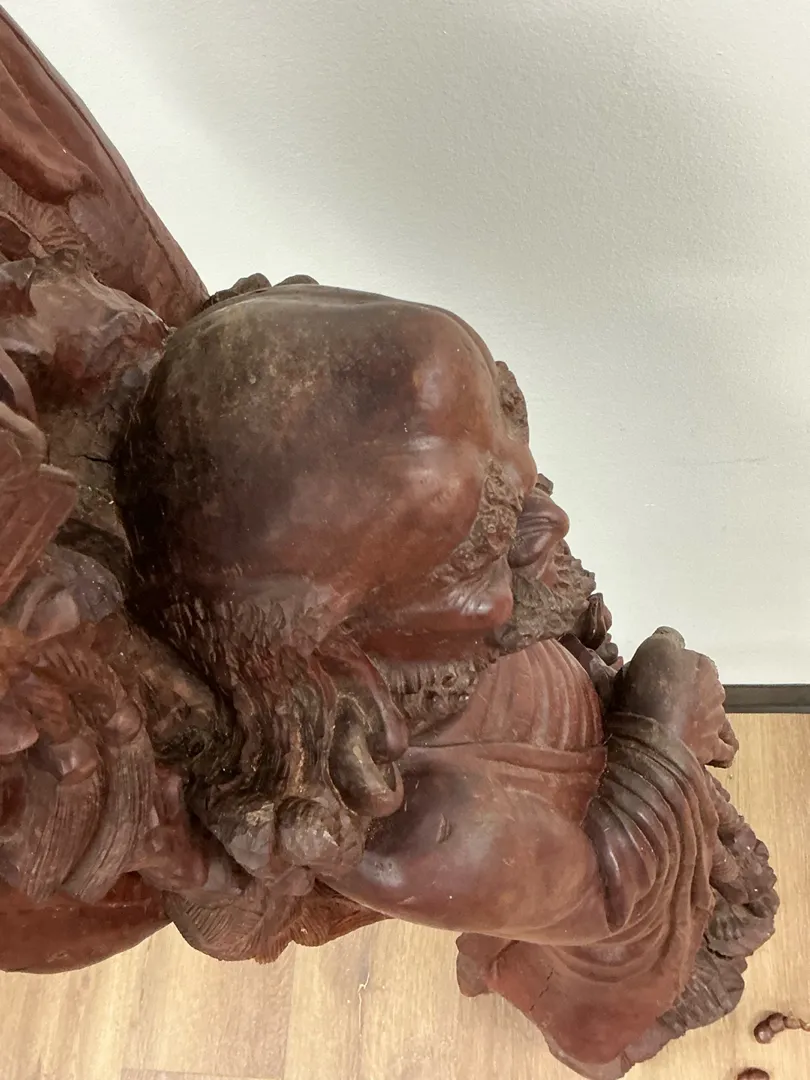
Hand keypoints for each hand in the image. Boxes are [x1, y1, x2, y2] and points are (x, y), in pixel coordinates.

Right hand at [614, 627, 736, 766]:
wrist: (652, 737)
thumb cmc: (649, 691)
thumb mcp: (652, 649)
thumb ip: (665, 639)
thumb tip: (669, 638)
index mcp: (702, 664)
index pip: (690, 658)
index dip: (672, 665)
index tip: (657, 673)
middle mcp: (715, 689)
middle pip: (703, 685)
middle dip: (689, 690)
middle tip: (663, 698)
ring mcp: (716, 720)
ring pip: (714, 713)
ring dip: (702, 716)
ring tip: (680, 724)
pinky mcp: (712, 747)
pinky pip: (725, 746)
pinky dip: (719, 747)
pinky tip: (707, 746)